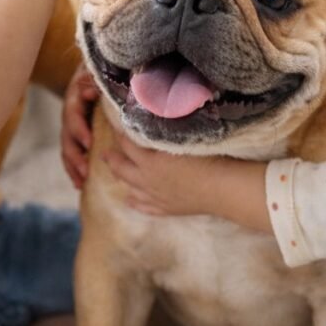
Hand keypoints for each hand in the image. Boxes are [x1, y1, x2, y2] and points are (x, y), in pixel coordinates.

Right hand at [61, 64, 99, 188]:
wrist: (93, 69)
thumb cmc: (99, 71)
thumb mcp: (97, 71)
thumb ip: (94, 80)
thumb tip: (90, 92)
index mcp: (74, 97)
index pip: (73, 115)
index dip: (79, 130)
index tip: (89, 143)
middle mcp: (69, 113)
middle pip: (67, 136)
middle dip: (75, 155)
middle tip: (85, 170)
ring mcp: (71, 124)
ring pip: (67, 148)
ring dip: (73, 166)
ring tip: (81, 182)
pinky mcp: (76, 133)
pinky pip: (72, 152)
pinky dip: (74, 168)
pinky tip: (79, 183)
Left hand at [102, 134, 220, 215]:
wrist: (222, 188)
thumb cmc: (207, 158)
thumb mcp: (184, 137)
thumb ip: (166, 129)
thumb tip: (155, 116)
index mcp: (149, 161)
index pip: (127, 144)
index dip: (119, 134)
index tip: (115, 125)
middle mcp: (147, 180)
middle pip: (121, 168)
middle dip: (111, 158)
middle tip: (103, 152)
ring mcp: (155, 197)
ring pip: (130, 188)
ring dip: (121, 179)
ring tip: (115, 172)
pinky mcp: (167, 209)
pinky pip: (145, 207)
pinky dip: (135, 202)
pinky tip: (131, 199)